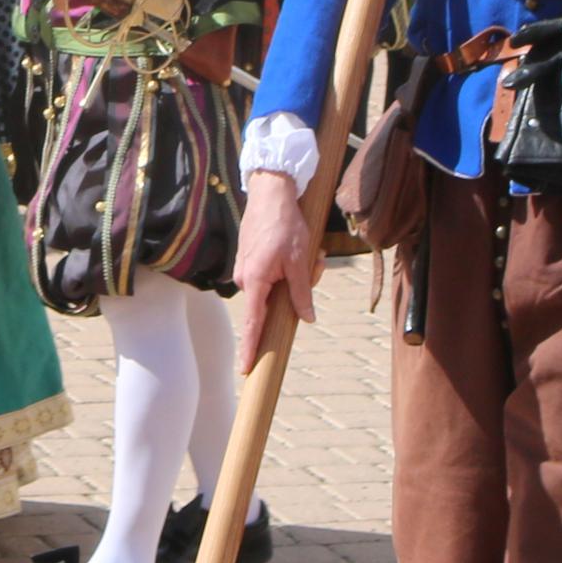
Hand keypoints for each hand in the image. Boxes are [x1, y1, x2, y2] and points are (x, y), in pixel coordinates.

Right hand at [229, 172, 323, 353]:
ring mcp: (245, 269)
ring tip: (312, 253)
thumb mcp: (300, 261)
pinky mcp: (250, 259)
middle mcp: (245, 278)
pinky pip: (271, 275)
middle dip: (297, 291)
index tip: (246, 369)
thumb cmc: (285, 225)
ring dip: (296, 276)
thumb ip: (302, 292)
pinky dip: (287, 267)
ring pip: (275, 287)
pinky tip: (299, 248)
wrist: (270, 194)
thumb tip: (307, 318)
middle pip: (273, 302)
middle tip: (317, 265)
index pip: (253, 323)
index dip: (251, 347)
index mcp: (255, 281)